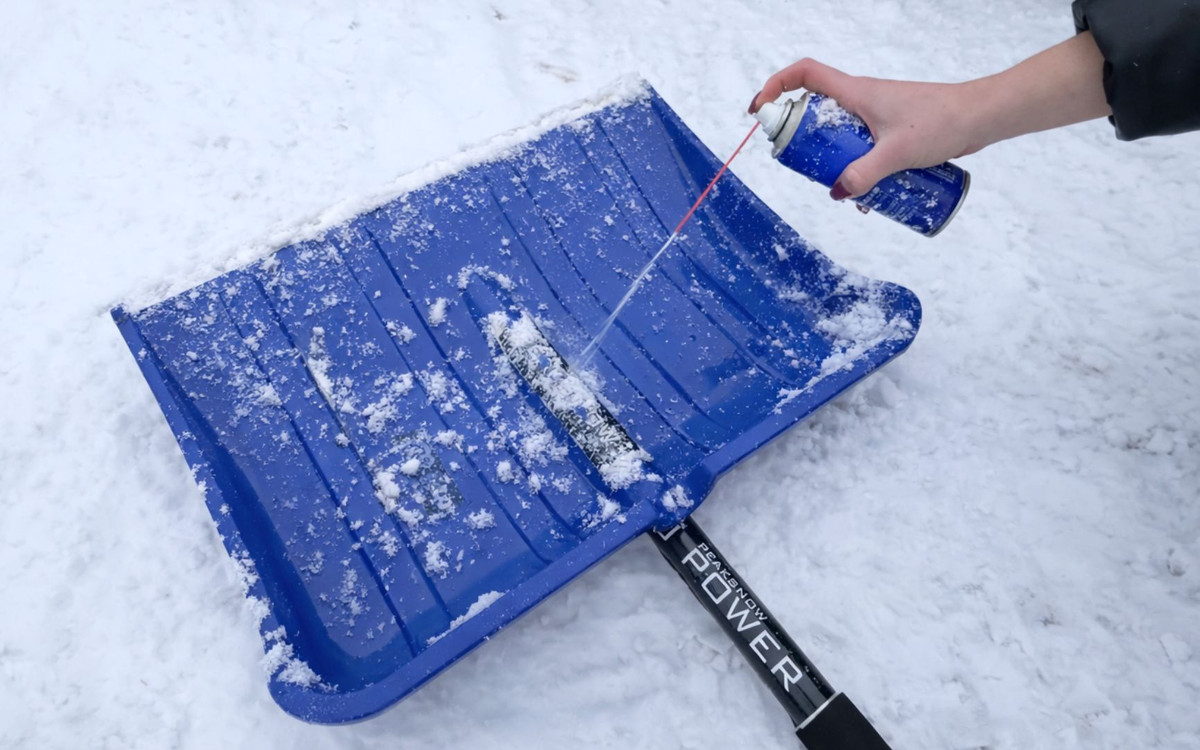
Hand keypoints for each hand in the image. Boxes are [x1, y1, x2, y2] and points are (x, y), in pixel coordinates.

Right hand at [750, 59, 981, 199]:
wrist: (980, 117)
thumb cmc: (940, 123)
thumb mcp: (896, 154)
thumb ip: (864, 175)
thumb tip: (837, 193)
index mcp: (856, 93)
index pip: (805, 74)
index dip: (777, 85)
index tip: (761, 109)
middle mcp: (861, 101)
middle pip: (816, 112)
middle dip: (804, 141)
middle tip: (805, 167)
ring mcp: (875, 116)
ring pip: (840, 136)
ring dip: (835, 162)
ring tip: (847, 190)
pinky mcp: (890, 131)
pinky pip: (861, 148)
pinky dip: (859, 168)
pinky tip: (871, 195)